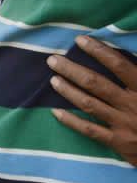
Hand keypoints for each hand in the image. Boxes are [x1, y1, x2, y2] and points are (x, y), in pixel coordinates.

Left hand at [48, 35, 136, 164]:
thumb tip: (134, 53)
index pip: (119, 65)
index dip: (99, 51)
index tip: (80, 40)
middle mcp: (132, 105)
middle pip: (96, 83)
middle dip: (72, 70)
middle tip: (53, 60)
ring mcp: (124, 125)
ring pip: (89, 104)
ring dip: (68, 91)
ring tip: (53, 79)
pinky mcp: (119, 143)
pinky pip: (90, 130)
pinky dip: (71, 121)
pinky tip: (56, 112)